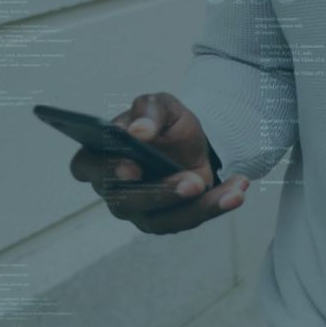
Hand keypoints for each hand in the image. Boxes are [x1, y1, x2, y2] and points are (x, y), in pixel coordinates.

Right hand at [69, 92, 248, 233]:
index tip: (131, 168)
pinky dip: (217, 205)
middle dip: (162, 193)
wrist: (190, 141)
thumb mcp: (160, 106)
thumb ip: (148, 111)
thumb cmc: (163, 124)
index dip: (106, 170)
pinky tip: (238, 189)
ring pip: (163, 219)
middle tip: (193, 182)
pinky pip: (189, 218)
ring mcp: (138, 211)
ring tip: (231, 191)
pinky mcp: (166, 220)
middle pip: (127, 201)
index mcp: (96, 157)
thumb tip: (138, 130)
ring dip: (199, 206)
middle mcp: (112, 190)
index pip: (87, 168)